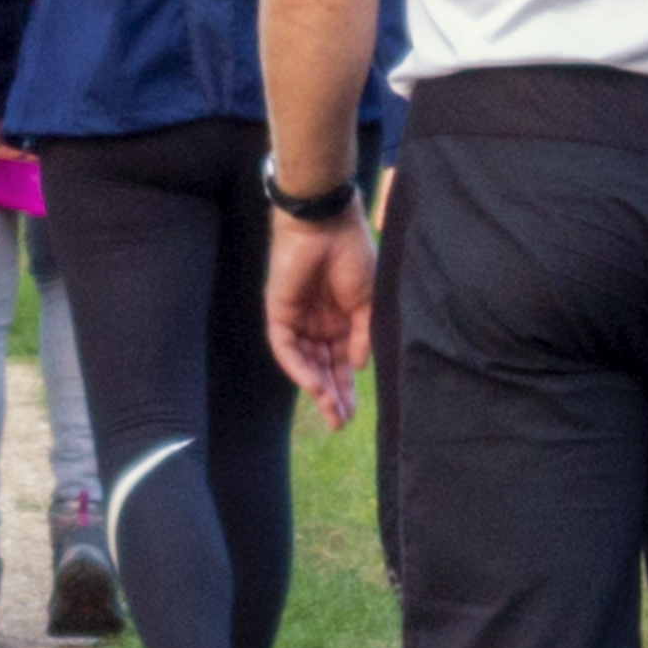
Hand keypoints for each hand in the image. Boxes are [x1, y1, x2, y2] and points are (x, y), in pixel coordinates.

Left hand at [270, 203, 376, 423]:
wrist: (326, 225)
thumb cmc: (352, 254)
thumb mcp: (368, 300)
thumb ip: (363, 334)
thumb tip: (359, 366)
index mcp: (341, 320)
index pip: (341, 362)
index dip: (346, 388)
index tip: (352, 415)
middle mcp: (318, 324)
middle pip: (322, 368)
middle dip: (331, 396)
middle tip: (339, 423)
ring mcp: (297, 320)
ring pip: (304, 363)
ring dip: (316, 387)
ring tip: (331, 409)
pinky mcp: (279, 313)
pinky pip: (285, 347)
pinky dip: (298, 367)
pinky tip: (314, 384)